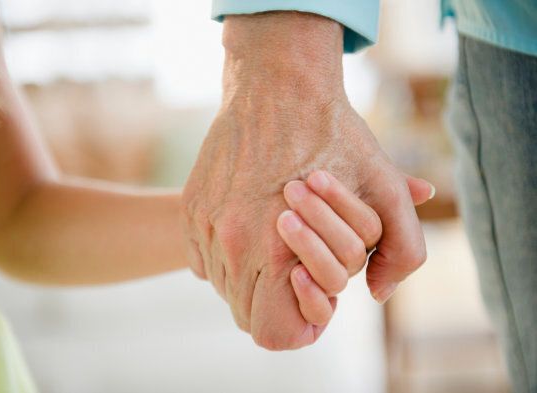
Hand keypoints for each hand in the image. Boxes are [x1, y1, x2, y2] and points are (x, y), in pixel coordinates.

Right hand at [182, 12, 433, 349]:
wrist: (278, 85)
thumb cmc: (335, 135)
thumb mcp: (385, 189)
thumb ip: (401, 250)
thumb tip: (377, 293)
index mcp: (278, 250)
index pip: (273, 332)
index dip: (297, 326)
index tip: (311, 296)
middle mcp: (232, 244)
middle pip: (245, 314)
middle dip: (275, 302)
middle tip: (296, 266)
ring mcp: (205, 225)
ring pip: (222, 286)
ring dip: (250, 277)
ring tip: (274, 239)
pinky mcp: (191, 208)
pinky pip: (203, 259)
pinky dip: (226, 255)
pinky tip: (249, 223)